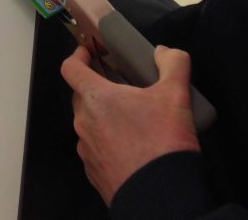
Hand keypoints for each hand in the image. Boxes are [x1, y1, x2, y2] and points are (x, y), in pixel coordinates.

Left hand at [61, 45, 200, 204]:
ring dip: (102, 116)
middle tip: (118, 85)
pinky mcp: (93, 172)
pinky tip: (130, 145)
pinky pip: (94, 148)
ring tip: (129, 118)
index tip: (87, 51)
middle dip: (95, 86)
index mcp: (96, 98)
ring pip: (87, 123)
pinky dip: (106, 141)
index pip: (70, 68)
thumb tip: (165, 52)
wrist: (160, 195)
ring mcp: (86, 149)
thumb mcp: (176, 95)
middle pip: (79, 95)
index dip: (77, 55)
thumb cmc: (162, 141)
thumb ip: (173, 63)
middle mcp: (84, 122)